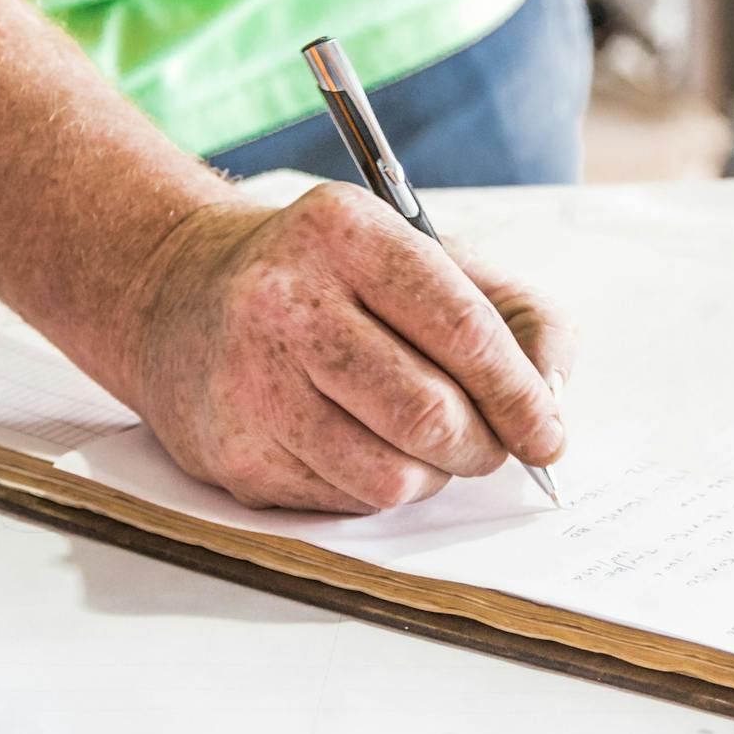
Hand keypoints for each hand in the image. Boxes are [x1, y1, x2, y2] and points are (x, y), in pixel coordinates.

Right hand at [123, 184, 572, 512]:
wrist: (179, 295)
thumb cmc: (328, 280)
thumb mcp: (423, 256)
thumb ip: (514, 312)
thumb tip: (554, 394)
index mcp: (346, 231)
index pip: (462, 330)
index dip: (521, 395)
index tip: (548, 432)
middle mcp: (286, 300)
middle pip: (430, 414)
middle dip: (483, 446)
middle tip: (491, 445)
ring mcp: (250, 380)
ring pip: (391, 476)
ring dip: (432, 474)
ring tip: (422, 441)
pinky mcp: (233, 451)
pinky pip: (344, 501)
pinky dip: (376, 486)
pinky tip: (355, 442)